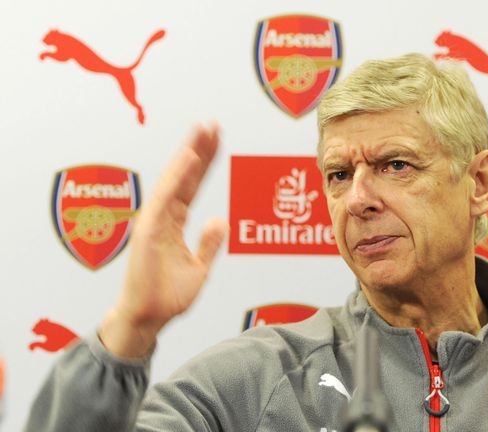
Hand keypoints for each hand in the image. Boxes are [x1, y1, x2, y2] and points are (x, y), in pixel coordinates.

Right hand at [99, 124, 227, 357]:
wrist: (148, 318)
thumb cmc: (168, 296)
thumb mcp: (200, 268)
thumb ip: (210, 243)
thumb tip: (220, 219)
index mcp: (174, 222)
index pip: (192, 185)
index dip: (205, 161)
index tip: (216, 138)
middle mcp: (163, 217)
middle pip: (184, 176)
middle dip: (199, 149)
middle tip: (212, 123)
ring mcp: (154, 222)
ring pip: (174, 181)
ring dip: (189, 154)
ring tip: (203, 130)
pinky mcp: (148, 231)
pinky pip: (166, 199)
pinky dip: (177, 177)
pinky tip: (189, 157)